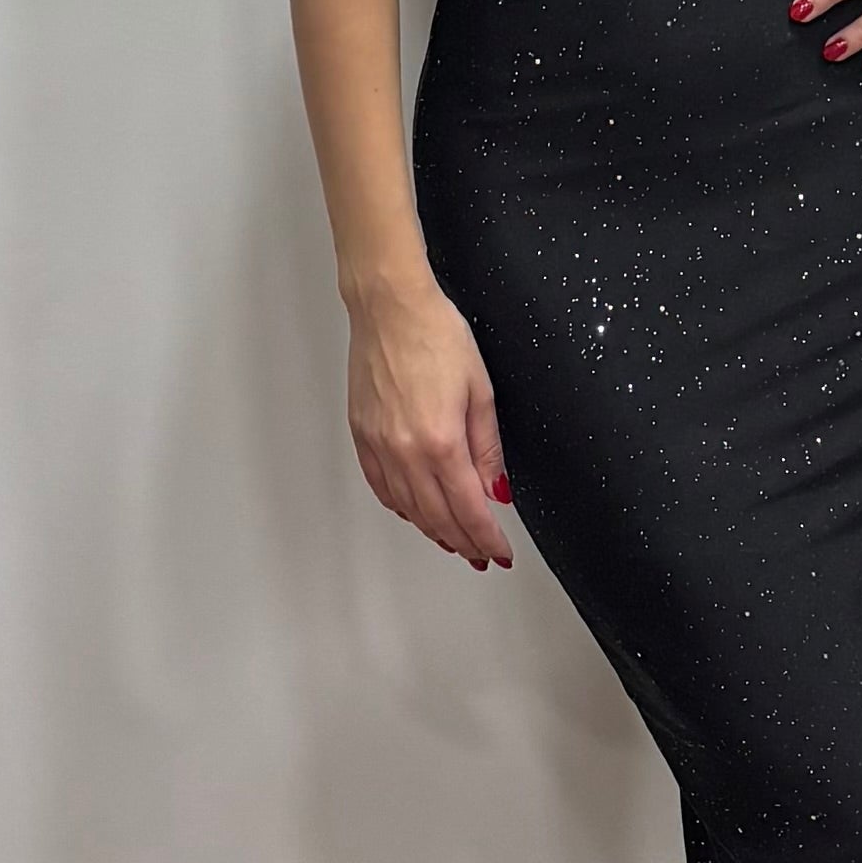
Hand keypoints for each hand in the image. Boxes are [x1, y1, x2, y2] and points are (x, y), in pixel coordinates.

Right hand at [346, 276, 514, 566]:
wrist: (390, 307)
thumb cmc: (435, 334)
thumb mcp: (480, 390)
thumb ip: (488, 448)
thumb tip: (496, 490)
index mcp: (441, 441)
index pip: (469, 510)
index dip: (487, 539)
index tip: (499, 553)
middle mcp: (405, 451)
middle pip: (437, 518)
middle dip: (463, 543)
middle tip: (481, 555)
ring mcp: (379, 446)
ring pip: (408, 509)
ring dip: (434, 530)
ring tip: (453, 540)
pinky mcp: (361, 436)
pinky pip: (381, 487)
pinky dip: (401, 507)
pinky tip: (415, 511)